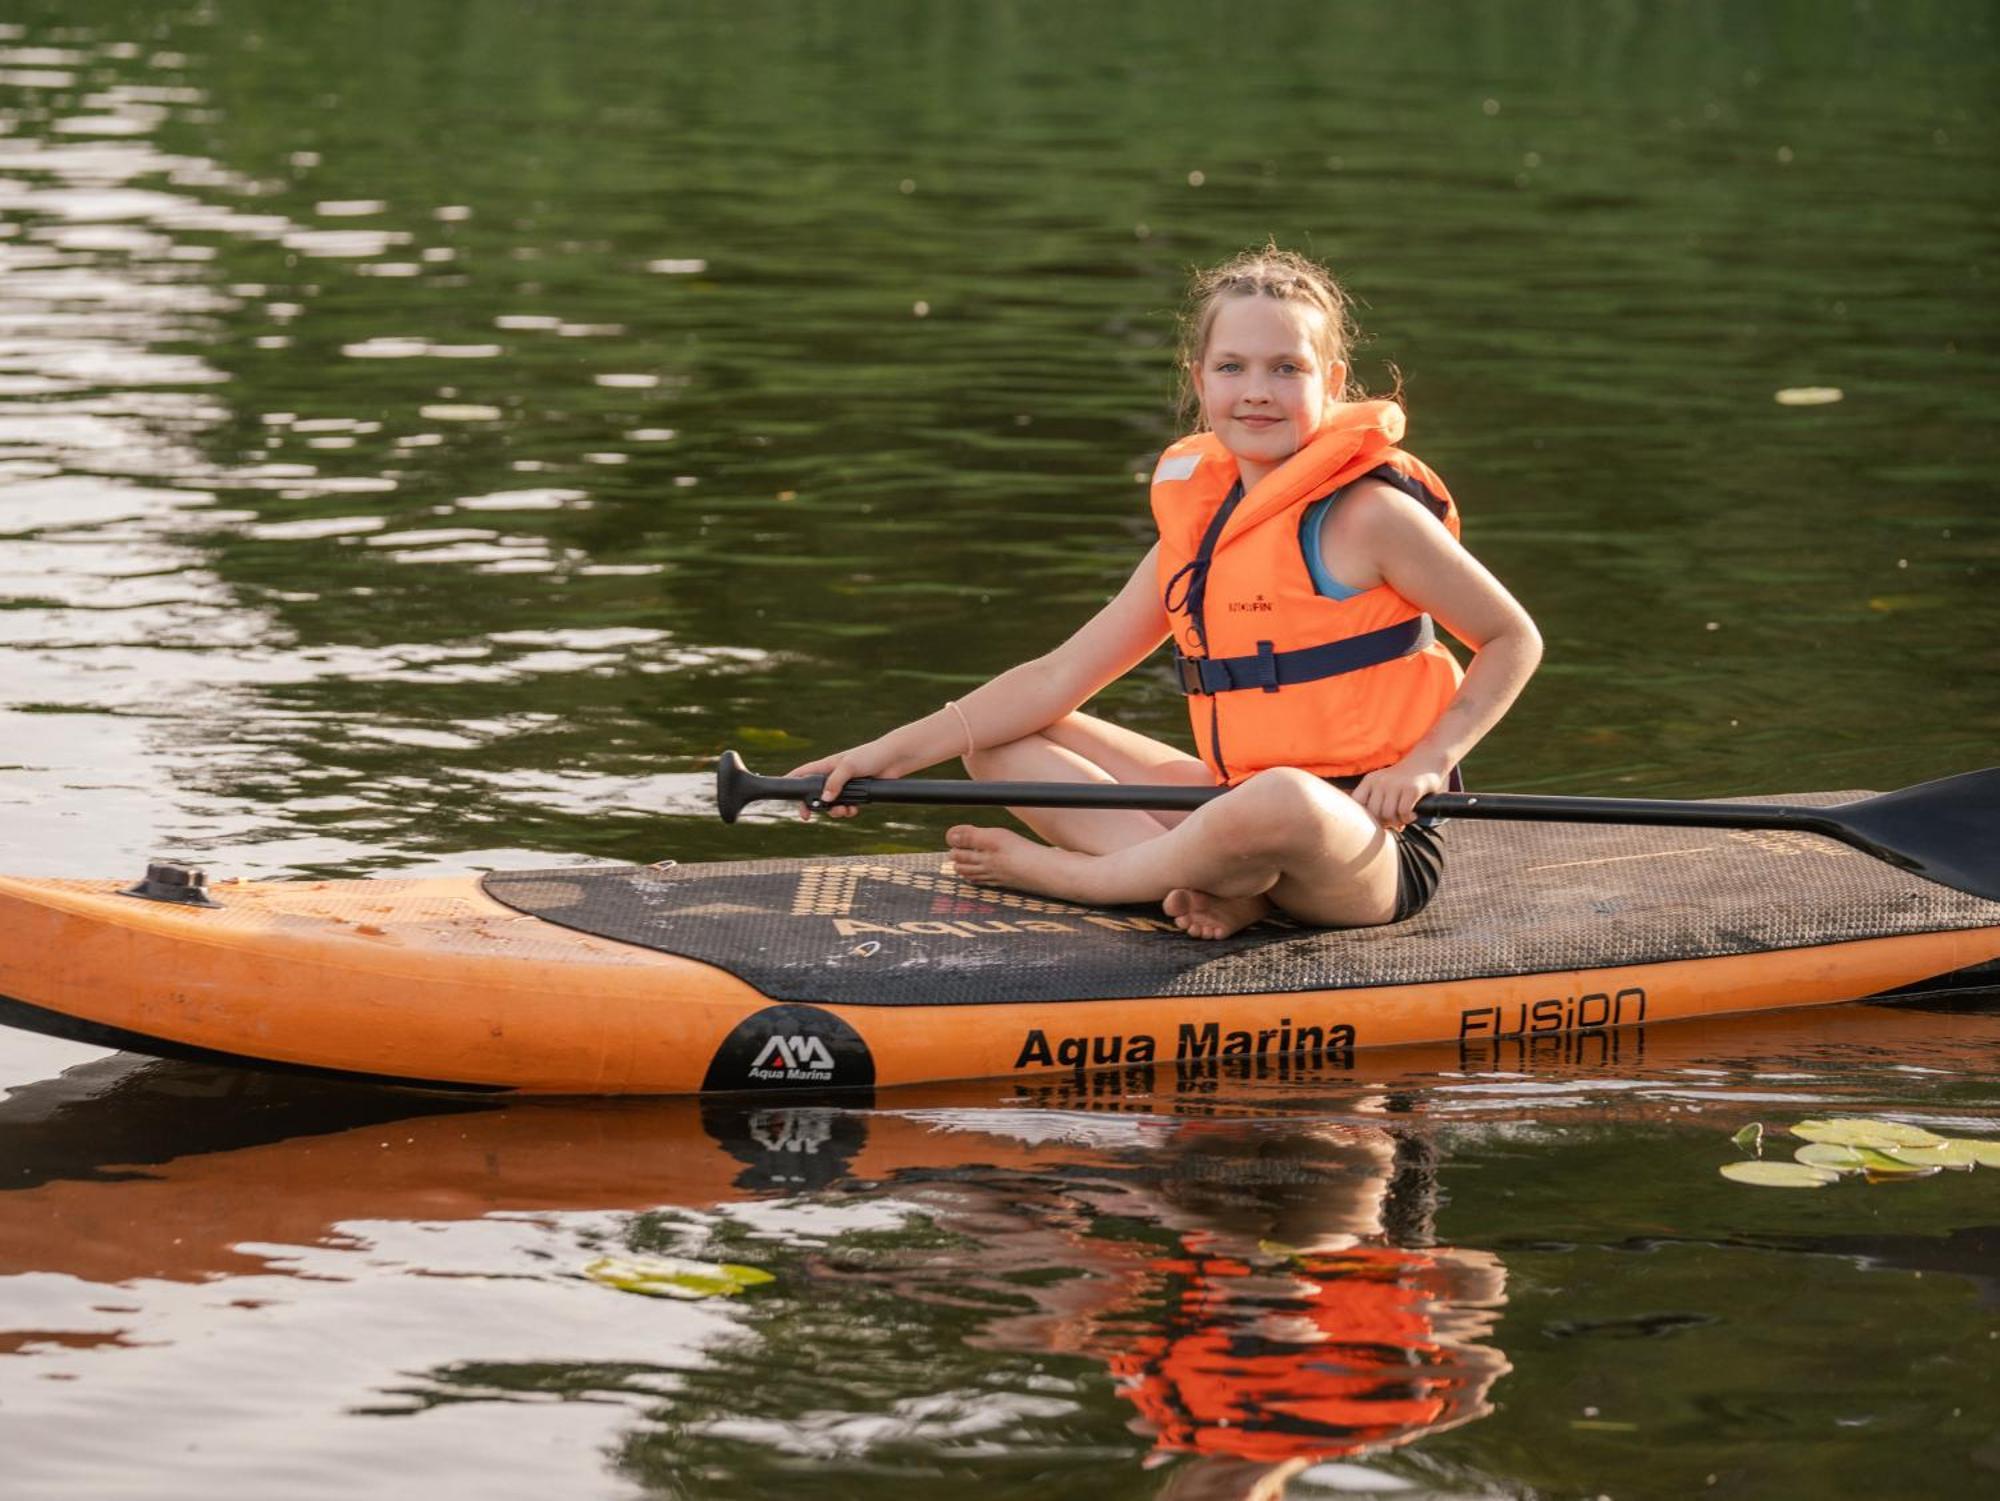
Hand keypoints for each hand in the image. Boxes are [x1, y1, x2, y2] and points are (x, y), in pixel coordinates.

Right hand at [784, 740, 900, 820]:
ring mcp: (845, 786)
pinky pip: (847, 807)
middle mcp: (833, 776)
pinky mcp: (857, 794)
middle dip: (813, 807)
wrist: (894, 759)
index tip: (786, 798)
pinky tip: (854, 810)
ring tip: (843, 811)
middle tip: (807, 817)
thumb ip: (835, 782)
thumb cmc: (870, 755)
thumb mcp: (849, 766)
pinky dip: (848, 811)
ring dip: (834, 811)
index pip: (803, 773)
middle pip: (815, 795)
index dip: (792, 783)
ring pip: (831, 804)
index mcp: (827, 765)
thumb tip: (824, 800)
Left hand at [1351, 756, 1449, 830]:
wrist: (1427, 762)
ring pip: (1388, 814)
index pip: (1356, 804)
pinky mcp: (1412, 788)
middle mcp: (1380, 781)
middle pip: (1373, 813)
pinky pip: (1404, 812)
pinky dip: (1408, 818)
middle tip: (1394, 822)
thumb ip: (1372, 802)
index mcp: (1370, 781)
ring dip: (1397, 822)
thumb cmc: (1402, 781)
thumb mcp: (1382, 785)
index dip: (1364, 817)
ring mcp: (1396, 784)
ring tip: (1403, 819)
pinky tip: (1413, 815)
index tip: (1377, 821)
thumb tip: (1367, 830)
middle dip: (1384, 822)